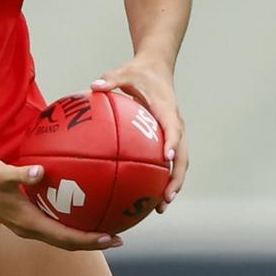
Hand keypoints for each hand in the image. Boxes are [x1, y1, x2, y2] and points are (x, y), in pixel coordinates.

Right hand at [0, 156, 121, 250]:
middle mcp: (29, 228)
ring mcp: (27, 224)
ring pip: (61, 236)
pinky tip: (81, 206)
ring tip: (105, 227)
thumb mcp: (1, 172)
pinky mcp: (25, 217)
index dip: (89, 240)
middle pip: (67, 242)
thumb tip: (40, 171)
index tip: (111, 237)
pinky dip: (71, 222)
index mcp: (27, 222)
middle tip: (118, 237)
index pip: (65, 237)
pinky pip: (54, 224)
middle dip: (93, 242)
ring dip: (83, 235)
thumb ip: (21, 173)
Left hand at [92, 55, 186, 212]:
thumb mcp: (125, 71)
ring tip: (160, 207)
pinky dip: (162, 179)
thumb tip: (93, 86)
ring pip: (179, 164)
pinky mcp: (168, 138)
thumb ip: (111, 79)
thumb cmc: (140, 71)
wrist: (158, 67)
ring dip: (172, 185)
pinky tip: (147, 196)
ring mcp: (174, 133)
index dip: (171, 144)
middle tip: (164, 198)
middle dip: (176, 178)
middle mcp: (175, 124)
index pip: (173, 129)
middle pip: (182, 157)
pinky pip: (169, 162)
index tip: (165, 159)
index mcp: (167, 109)